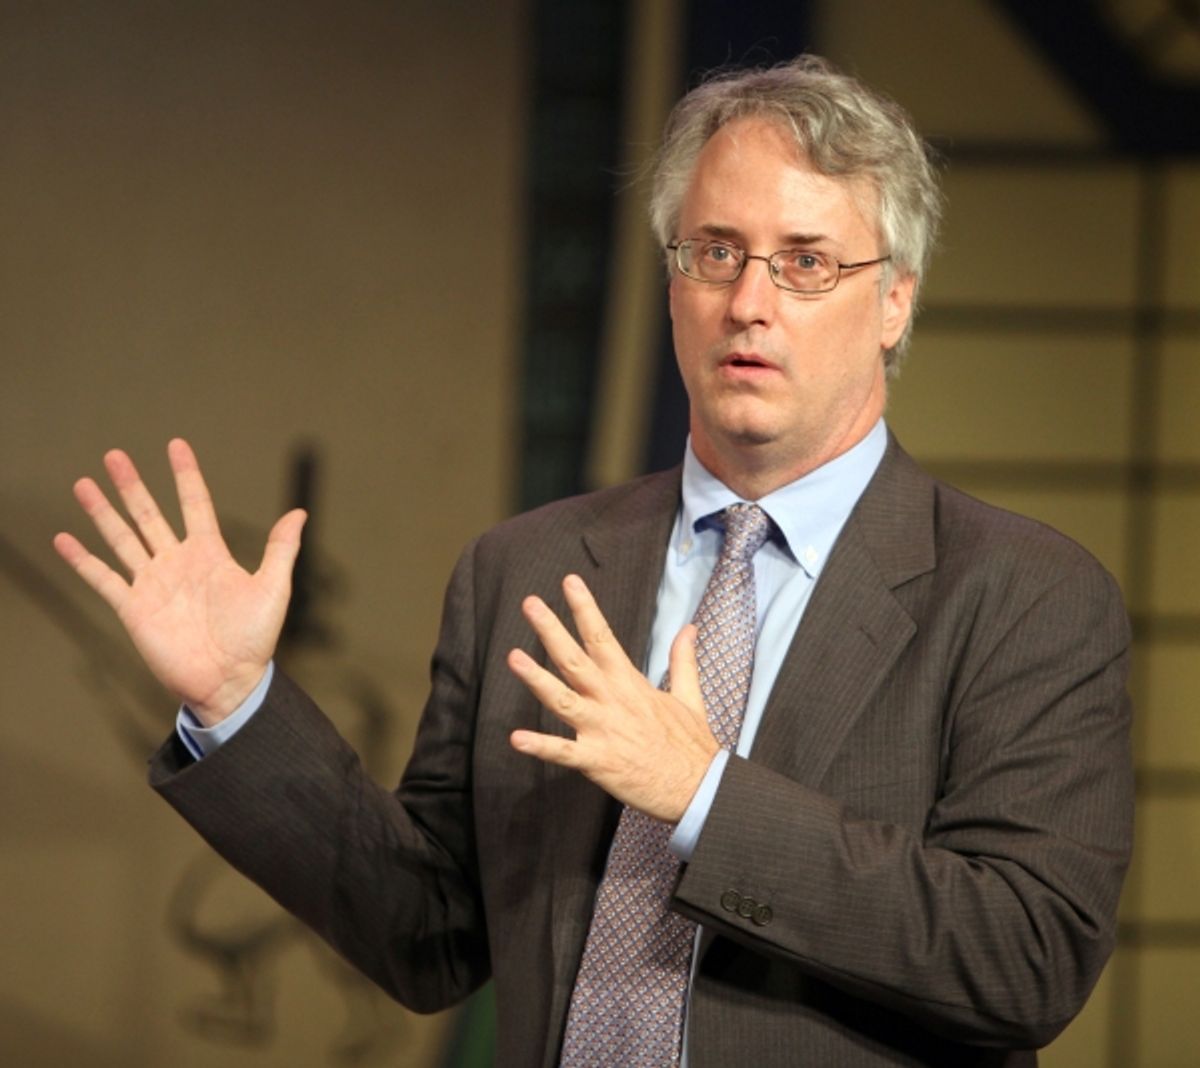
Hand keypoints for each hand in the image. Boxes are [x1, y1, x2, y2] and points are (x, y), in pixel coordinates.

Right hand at [53, 439, 305, 723]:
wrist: (230, 681)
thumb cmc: (255, 639)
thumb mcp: (273, 589)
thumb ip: (280, 549)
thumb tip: (300, 513)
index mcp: (210, 554)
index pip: (195, 504)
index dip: (186, 475)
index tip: (176, 445)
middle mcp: (178, 563)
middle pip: (149, 515)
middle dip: (132, 485)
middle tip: (114, 454)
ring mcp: (153, 584)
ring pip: (122, 539)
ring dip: (103, 512)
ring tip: (83, 484)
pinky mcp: (134, 609)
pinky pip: (103, 579)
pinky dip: (82, 560)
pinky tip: (64, 539)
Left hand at [507, 574, 719, 822]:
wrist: (700, 788)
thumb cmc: (691, 745)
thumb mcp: (689, 696)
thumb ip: (683, 660)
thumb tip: (689, 628)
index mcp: (630, 683)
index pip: (603, 637)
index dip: (584, 608)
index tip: (569, 582)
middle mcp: (612, 700)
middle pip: (575, 659)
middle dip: (551, 630)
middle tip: (530, 604)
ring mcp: (603, 730)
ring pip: (563, 699)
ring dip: (537, 679)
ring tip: (512, 658)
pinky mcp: (599, 761)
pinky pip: (563, 753)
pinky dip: (540, 746)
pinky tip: (516, 739)